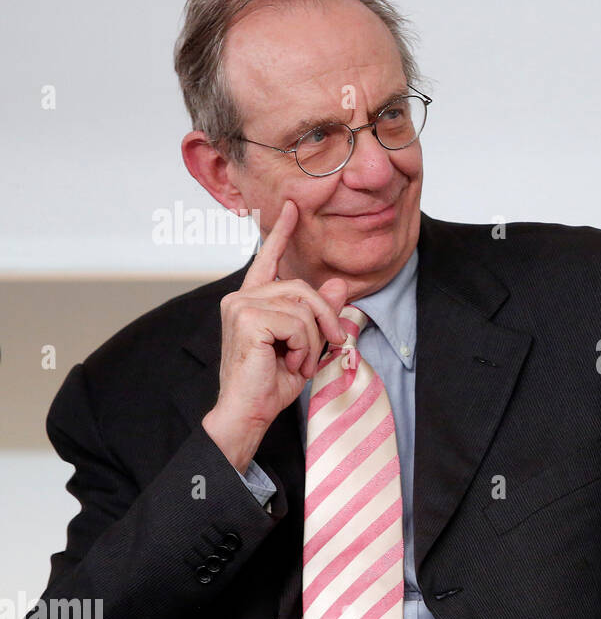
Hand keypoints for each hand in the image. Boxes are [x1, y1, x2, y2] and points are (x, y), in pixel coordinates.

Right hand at [202, 200, 348, 473]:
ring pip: (303, 306)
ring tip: (300, 360)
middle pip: (303, 287)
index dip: (282, 233)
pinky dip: (305, 346)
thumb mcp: (308, 345)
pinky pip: (298, 322)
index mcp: (252, 301)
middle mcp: (241, 298)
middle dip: (326, 318)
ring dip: (314, 339)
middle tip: (332, 345)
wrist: (249, 412)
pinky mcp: (247, 318)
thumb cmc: (272, 383)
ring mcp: (240, 306)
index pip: (269, 259)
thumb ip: (322, 314)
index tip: (292, 206)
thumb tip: (341, 284)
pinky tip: (291, 362)